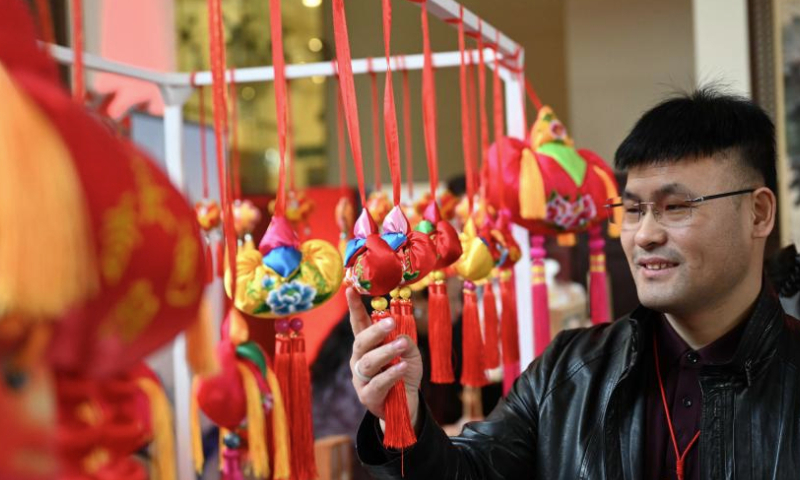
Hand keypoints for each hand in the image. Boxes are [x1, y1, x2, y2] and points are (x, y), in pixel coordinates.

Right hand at [347, 287, 422, 426]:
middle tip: (391, 322)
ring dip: (386, 352)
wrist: (407, 405)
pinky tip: (402, 367)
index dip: (354, 307)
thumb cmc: (404, 373)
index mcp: (368, 345)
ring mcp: (360, 379)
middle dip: (375, 331)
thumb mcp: (409, 352)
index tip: (351, 289)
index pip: (359, 323)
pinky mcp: (367, 396)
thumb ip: (404, 340)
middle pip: (361, 341)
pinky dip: (390, 374)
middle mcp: (359, 359)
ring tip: (401, 346)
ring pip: (368, 362)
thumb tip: (399, 334)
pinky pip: (377, 383)